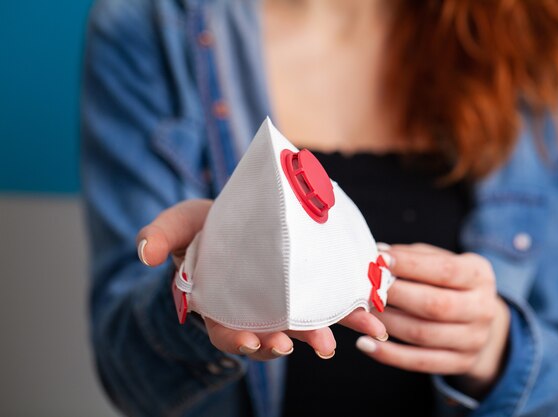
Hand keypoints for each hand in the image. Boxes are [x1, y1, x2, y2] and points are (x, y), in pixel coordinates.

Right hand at [136, 199, 386, 360]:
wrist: (234, 222)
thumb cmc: (205, 228)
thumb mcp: (180, 225)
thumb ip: (160, 234)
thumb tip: (144, 252)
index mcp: (220, 303)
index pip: (227, 329)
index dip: (240, 338)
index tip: (255, 341)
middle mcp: (253, 310)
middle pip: (275, 334)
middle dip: (298, 340)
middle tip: (320, 344)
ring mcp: (282, 303)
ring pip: (307, 325)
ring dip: (337, 327)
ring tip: (364, 330)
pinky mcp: (307, 288)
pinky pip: (329, 303)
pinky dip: (352, 306)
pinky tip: (376, 306)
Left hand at [358, 243, 509, 396]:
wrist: (477, 317)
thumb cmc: (448, 282)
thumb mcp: (440, 260)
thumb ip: (412, 257)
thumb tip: (379, 255)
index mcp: (479, 275)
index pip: (445, 270)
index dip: (410, 265)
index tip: (381, 259)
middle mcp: (482, 308)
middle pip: (435, 305)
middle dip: (396, 295)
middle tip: (369, 288)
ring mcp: (474, 339)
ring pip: (423, 334)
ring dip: (387, 323)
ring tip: (363, 313)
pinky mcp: (460, 362)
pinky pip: (420, 361)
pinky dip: (389, 354)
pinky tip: (365, 344)